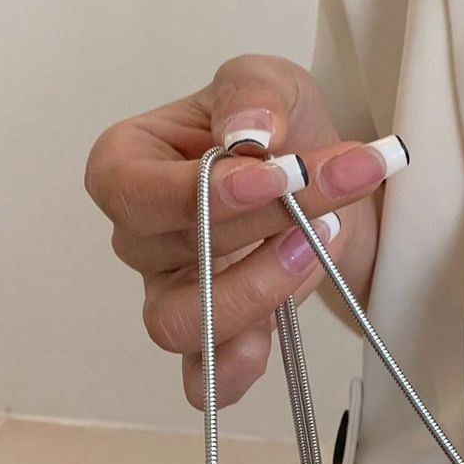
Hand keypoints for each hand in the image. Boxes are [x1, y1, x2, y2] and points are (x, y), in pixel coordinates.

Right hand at [85, 55, 403, 408]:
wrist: (331, 191)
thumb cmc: (282, 133)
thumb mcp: (273, 85)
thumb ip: (254, 96)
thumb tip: (247, 133)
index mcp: (130, 165)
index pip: (130, 189)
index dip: (196, 191)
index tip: (273, 175)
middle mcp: (139, 239)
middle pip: (171, 252)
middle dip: (260, 223)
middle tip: (334, 187)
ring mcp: (171, 297)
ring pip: (181, 322)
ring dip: (256, 289)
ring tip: (318, 245)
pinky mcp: (212, 345)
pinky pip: (204, 379)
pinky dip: (236, 368)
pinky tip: (278, 332)